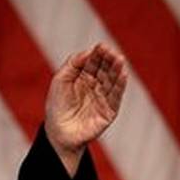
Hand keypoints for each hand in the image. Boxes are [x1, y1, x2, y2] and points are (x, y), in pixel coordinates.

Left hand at [44, 43, 127, 175]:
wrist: (58, 132)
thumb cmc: (57, 106)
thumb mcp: (60, 80)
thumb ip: (73, 64)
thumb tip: (89, 51)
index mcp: (83, 78)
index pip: (94, 63)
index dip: (98, 54)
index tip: (102, 46)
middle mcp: (95, 86)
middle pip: (105, 70)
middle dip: (109, 60)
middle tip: (112, 52)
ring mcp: (103, 98)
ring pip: (112, 81)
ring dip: (117, 70)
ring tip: (119, 59)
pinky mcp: (109, 111)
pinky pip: (116, 96)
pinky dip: (120, 85)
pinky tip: (123, 74)